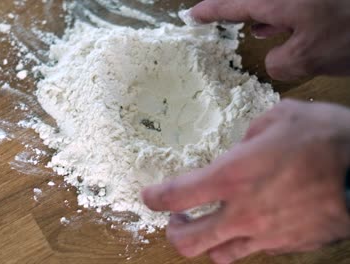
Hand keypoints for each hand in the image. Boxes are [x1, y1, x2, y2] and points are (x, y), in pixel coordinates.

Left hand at [142, 99, 349, 263]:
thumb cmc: (326, 139)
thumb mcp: (281, 117)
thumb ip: (250, 134)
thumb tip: (241, 147)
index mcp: (231, 177)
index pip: (176, 195)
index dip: (155, 197)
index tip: (148, 196)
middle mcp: (241, 213)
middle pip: (187, 242)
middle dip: (174, 232)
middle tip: (178, 217)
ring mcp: (264, 235)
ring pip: (218, 255)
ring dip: (205, 242)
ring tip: (208, 225)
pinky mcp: (287, 246)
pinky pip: (252, 251)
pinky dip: (240, 242)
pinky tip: (248, 226)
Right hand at [185, 0, 349, 80]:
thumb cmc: (349, 35)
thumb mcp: (306, 59)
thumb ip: (279, 62)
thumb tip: (276, 57)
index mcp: (276, 2)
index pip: (232, 4)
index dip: (210, 11)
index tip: (192, 16)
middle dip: (230, 8)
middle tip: (214, 19)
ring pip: (266, 2)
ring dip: (254, 12)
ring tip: (245, 26)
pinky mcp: (313, 3)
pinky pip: (283, 4)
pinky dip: (274, 14)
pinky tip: (272, 28)